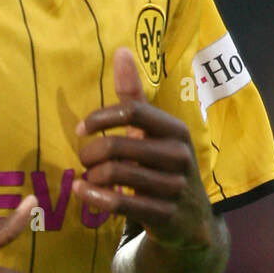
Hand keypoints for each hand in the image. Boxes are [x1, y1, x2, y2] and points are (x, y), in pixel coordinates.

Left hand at [73, 47, 213, 249]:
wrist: (192, 222)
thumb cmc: (163, 167)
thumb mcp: (153, 132)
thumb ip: (133, 96)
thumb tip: (121, 50)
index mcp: (175, 130)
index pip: (132, 112)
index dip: (100, 118)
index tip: (81, 130)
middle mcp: (180, 156)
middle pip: (116, 145)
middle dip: (90, 153)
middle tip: (84, 160)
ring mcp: (175, 187)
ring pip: (115, 174)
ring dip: (91, 176)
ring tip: (88, 178)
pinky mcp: (166, 216)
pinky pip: (120, 203)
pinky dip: (94, 196)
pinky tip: (83, 192)